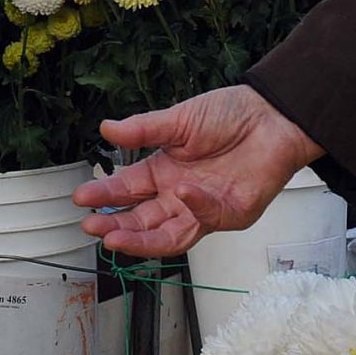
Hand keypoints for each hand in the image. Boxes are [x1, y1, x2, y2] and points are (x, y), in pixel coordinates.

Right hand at [73, 85, 322, 256]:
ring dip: (140, 239)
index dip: (105, 195)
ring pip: (167, 235)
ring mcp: (203, 208)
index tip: (82, 198)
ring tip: (114, 239)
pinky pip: (206, 219)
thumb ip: (144, 130)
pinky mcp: (230, 215)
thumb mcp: (180, 119)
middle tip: (91, 225)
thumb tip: (106, 129)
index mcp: (164, 171)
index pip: (128, 189)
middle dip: (115, 225)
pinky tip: (181, 194)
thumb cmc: (230, 114)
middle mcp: (179, 195)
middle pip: (142, 219)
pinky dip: (194, 208)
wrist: (273, 117)